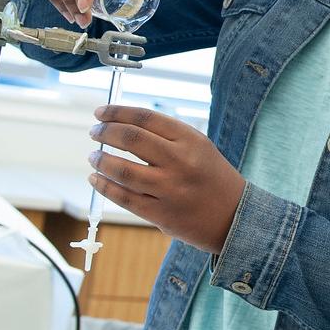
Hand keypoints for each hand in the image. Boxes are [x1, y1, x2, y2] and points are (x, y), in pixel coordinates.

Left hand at [88, 105, 244, 254]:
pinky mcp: (161, 213)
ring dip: (101, 161)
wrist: (235, 217)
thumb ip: (164, 135)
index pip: (145, 117)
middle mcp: (180, 161)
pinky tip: (95, 179)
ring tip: (93, 157)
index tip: (100, 112)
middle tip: (94, 132)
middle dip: (105, 132)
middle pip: (131, 139)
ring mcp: (170, 189)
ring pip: (123, 170)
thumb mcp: (198, 146)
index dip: (117, 112)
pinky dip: (104, 186)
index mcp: (190, 140)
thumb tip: (120, 124)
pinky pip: (124, 197)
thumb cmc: (210, 177)